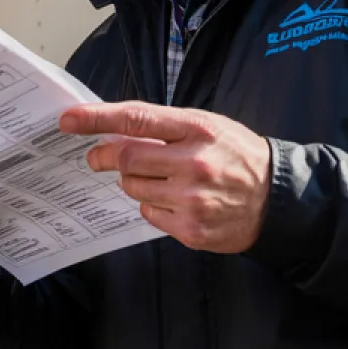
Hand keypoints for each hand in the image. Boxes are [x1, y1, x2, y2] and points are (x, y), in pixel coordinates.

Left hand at [60, 102, 272, 253]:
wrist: (278, 200)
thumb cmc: (237, 156)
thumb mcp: (208, 127)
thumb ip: (164, 128)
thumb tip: (113, 132)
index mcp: (198, 129)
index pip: (136, 119)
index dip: (97, 118)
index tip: (68, 119)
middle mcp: (194, 163)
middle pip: (126, 159)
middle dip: (105, 157)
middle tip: (98, 157)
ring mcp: (192, 200)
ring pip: (133, 189)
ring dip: (133, 182)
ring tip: (158, 178)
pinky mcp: (191, 229)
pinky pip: (149, 214)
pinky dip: (152, 206)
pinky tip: (175, 200)